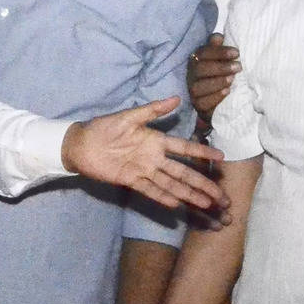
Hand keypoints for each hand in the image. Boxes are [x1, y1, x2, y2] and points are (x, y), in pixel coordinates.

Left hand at [61, 97, 231, 220]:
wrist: (81, 144)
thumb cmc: (104, 127)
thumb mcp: (129, 116)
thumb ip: (153, 110)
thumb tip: (177, 99)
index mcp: (155, 140)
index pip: (184, 148)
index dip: (202, 152)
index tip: (222, 157)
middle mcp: (154, 158)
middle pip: (183, 172)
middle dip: (203, 183)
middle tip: (221, 195)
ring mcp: (144, 171)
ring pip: (171, 184)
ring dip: (189, 194)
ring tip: (207, 204)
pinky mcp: (131, 181)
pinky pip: (150, 190)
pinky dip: (163, 197)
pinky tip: (178, 205)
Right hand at [187, 34, 240, 118]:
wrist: (219, 103)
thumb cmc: (219, 76)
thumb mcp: (220, 61)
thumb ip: (217, 48)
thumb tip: (219, 36)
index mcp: (196, 61)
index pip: (202, 53)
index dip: (219, 52)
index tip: (237, 53)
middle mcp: (191, 75)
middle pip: (200, 69)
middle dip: (220, 67)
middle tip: (239, 67)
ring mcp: (192, 91)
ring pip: (199, 86)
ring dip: (217, 82)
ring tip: (233, 79)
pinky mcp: (197, 105)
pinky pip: (203, 102)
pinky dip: (216, 96)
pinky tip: (227, 92)